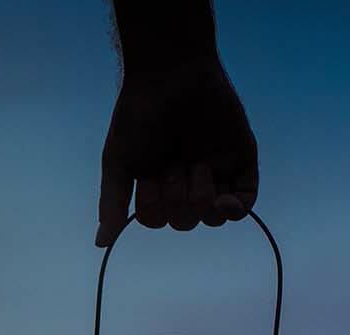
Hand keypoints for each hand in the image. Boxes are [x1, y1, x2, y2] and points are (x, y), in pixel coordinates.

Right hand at [96, 62, 257, 246]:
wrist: (172, 75)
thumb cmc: (139, 115)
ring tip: (197, 167)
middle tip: (173, 165)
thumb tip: (103, 243)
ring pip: (213, 218)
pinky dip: (235, 209)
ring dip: (201, 200)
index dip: (153, 207)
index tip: (148, 176)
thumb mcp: (119, 162)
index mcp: (157, 182)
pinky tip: (224, 200)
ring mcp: (216, 172)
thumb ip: (112, 203)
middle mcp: (186, 180)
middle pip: (186, 222)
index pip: (158, 219)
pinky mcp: (241, 162)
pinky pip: (245, 202)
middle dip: (176, 200)